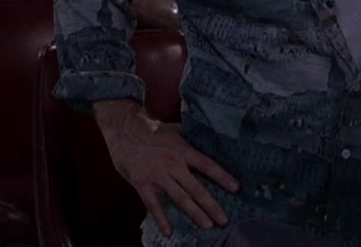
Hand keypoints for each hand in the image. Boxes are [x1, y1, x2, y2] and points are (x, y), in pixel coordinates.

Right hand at [95, 100, 238, 236]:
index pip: (208, 165)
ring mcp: (158, 175)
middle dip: (211, 205)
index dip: (222, 177)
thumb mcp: (175, 131)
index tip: (236, 188)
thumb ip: (190, 141)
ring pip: (180, 198)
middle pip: (197, 188)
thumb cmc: (152, 129)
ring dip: (194, 213)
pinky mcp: (142, 183)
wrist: (124, 128)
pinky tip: (169, 231)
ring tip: (207, 225)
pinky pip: (153, 205)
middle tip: (223, 219)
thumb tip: (207, 143)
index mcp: (183, 150)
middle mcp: (173, 164)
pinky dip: (161, 219)